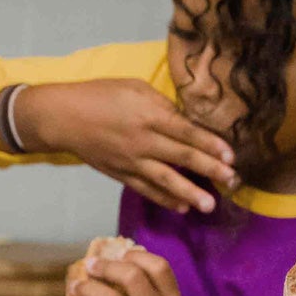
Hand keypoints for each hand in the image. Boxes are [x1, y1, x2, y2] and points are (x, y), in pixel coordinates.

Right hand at [0, 78, 235, 213]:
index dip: (210, 144)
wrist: (63, 118)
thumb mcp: (134, 88)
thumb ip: (163, 105)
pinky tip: (182, 206)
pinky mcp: (121, 174)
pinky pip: (146, 189)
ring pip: (165, 180)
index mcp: (148, 115)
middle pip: (181, 157)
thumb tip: (187, 121)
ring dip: (189, 193)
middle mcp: (142, 141)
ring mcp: (131, 161)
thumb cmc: (101, 95)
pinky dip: (164, 199)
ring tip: (209, 205)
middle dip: (210, 170)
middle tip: (232, 182)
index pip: (186, 132)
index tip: (231, 155)